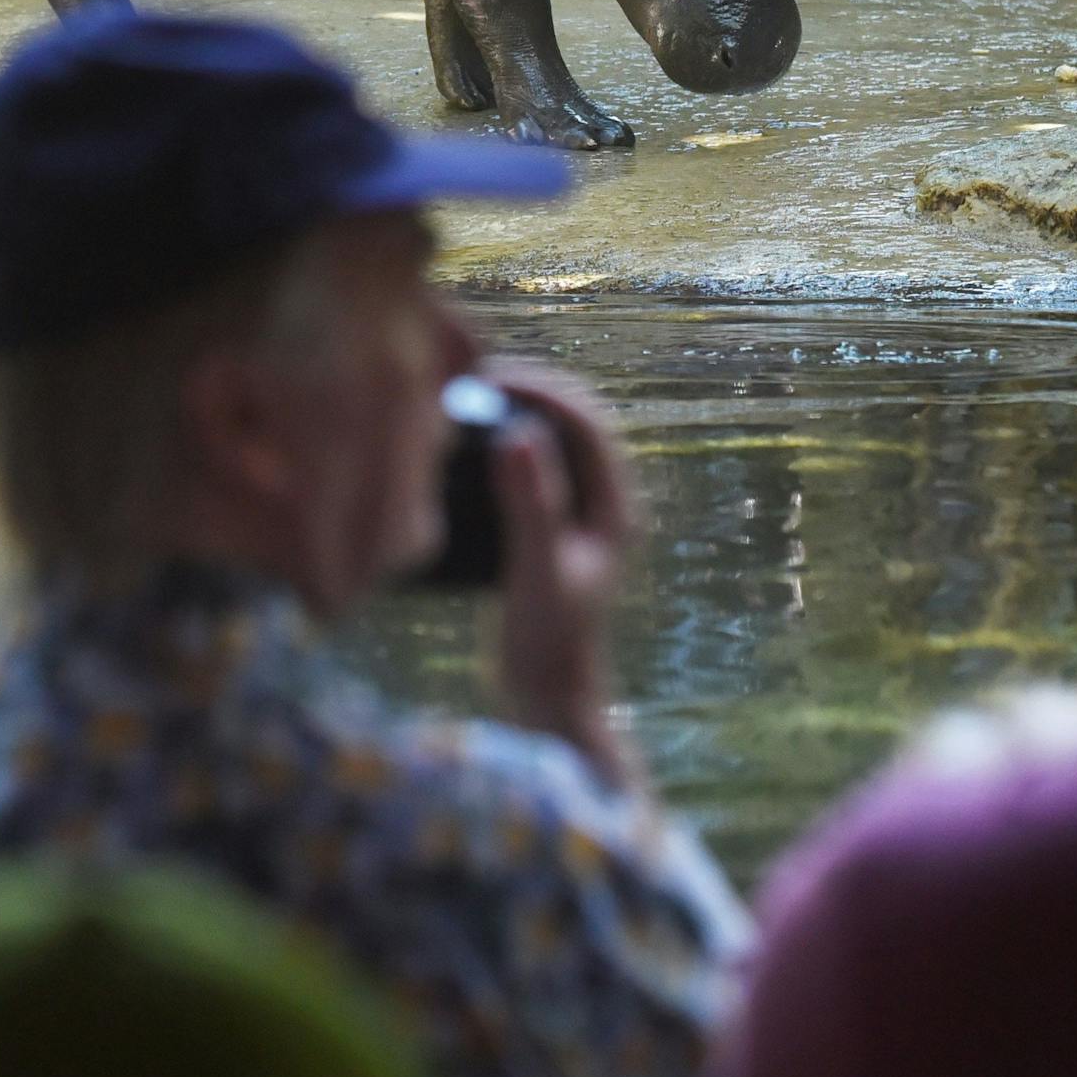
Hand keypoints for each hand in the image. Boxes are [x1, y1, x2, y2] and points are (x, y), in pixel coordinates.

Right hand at [484, 360, 642, 788]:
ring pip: (547, 443)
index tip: (491, 377)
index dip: (543, 389)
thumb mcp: (536, 570)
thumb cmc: (548, 642)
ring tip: (462, 404)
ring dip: (511, 416)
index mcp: (616, 505)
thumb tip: (517, 435)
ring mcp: (576, 516)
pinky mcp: (548, 530)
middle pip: (568, 423)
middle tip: (469, 382)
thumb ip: (531, 505)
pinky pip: (527, 468)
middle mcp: (603, 503)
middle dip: (525, 394)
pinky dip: (499, 447)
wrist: (547, 699)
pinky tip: (460, 450)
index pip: (586, 421)